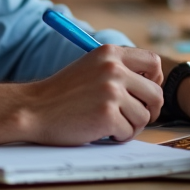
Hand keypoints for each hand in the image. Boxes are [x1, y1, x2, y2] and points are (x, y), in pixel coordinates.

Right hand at [21, 45, 164, 144]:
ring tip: (108, 123)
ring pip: (144, 116)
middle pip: (156, 94)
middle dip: (149, 110)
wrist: (33, 109)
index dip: (154, 81)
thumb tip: (153, 84)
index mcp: (110, 53)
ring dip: (130, 125)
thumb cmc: (62, 93)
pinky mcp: (107, 115)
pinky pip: (129, 132)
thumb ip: (119, 70)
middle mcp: (113, 69)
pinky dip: (117, 137)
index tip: (143, 93)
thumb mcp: (91, 68)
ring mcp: (111, 92)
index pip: (153, 62)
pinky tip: (99, 130)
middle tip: (133, 117)